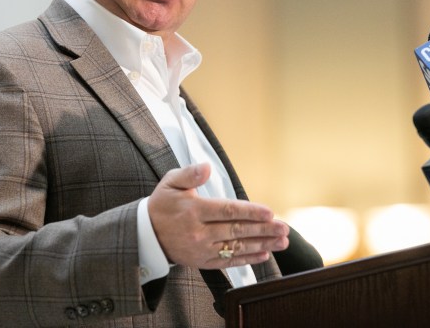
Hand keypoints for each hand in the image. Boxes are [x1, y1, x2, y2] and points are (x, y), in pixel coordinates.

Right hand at [147, 163, 288, 268]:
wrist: (145, 234)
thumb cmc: (162, 204)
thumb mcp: (171, 182)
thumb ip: (190, 174)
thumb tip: (207, 167)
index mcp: (193, 210)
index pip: (227, 211)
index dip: (250, 212)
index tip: (269, 212)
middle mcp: (198, 232)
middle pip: (236, 231)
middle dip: (263, 230)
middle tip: (284, 228)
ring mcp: (201, 249)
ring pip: (236, 248)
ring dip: (262, 245)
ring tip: (282, 242)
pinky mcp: (202, 262)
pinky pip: (228, 262)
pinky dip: (248, 259)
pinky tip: (264, 254)